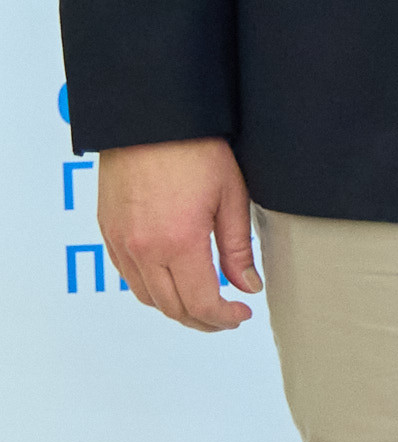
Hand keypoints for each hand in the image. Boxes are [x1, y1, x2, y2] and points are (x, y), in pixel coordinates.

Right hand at [95, 138, 257, 331]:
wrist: (150, 121)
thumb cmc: (195, 151)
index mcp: (178, 242)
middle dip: (202, 320)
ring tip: (203, 303)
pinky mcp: (108, 232)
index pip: (200, 302)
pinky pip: (127, 275)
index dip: (223, 318)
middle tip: (226, 317)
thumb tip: (247, 286)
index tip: (241, 315)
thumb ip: (237, 249)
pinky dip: (151, 288)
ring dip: (175, 308)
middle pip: (171, 307)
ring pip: (146, 296)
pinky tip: (173, 281)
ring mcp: (120, 242)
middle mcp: (143, 249)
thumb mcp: (231, 198)